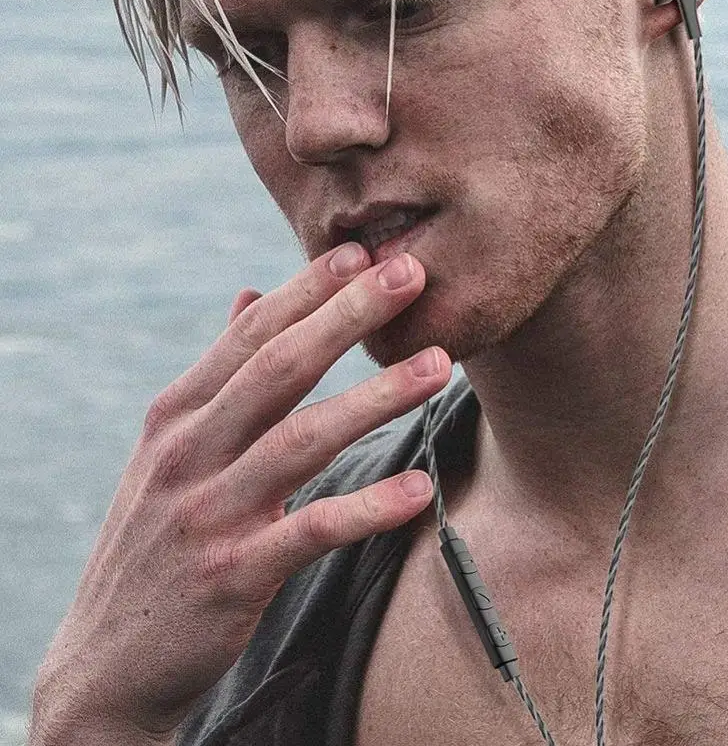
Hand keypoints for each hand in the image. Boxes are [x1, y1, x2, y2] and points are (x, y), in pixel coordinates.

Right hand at [31, 245, 449, 740]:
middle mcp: (188, 453)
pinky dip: (366, 509)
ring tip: (439, 363)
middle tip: (411, 274)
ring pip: (301, 439)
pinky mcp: (232, 576)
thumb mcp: (170, 448)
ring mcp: (208, 513)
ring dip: (375, 397)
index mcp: (177, 415)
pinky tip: (418, 490)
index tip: (362, 251)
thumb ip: (218, 374)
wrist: (106, 659)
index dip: (308, 289)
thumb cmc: (156, 537)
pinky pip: (310, 531)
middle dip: (348, 315)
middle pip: (280, 368)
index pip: (250, 335)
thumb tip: (249, 293)